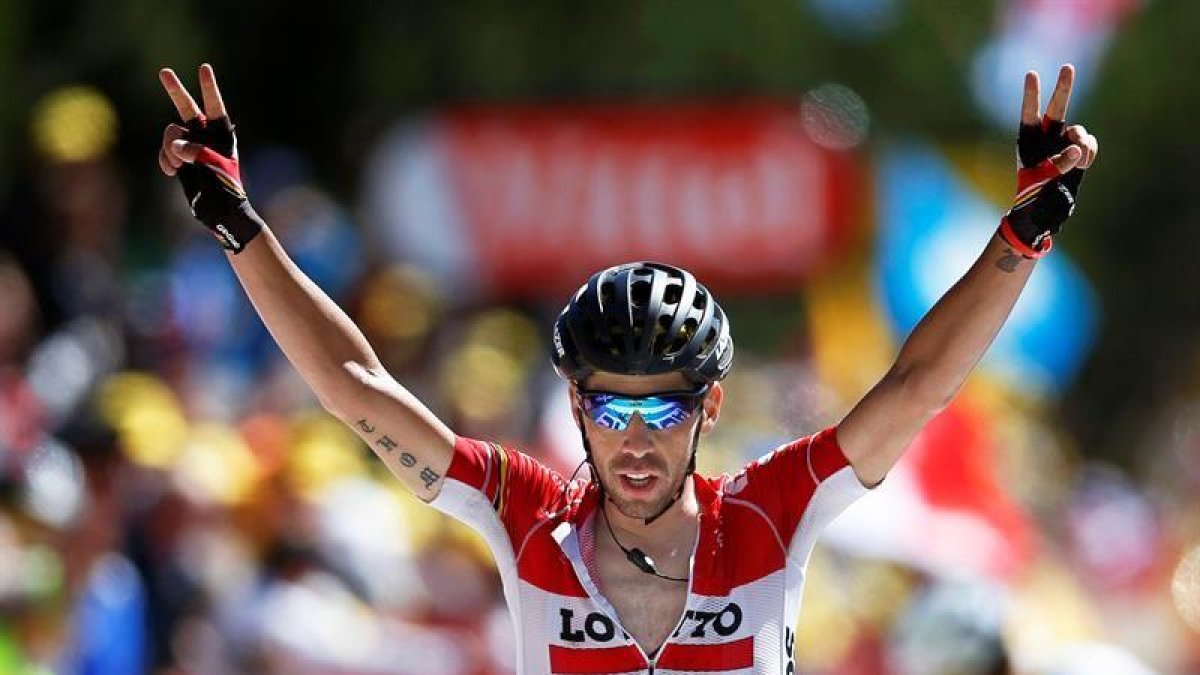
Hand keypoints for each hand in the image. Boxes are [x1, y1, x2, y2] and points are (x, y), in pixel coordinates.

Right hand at [158, 64, 261, 252]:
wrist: (220, 211)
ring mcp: (191, 146)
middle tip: (164, 71)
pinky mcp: (179, 158)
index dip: (209, 87)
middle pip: (188, 108)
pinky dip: (165, 160)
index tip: (204, 68)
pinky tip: (172, 172)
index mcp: (222, 135)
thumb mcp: (214, 167)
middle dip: (175, 90)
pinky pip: (164, 151)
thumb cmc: (225, 189)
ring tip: (180, 166)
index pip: (215, 106)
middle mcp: (206, 136)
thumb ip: (195, 151)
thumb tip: (176, 146)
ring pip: (170, 134)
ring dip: (169, 149)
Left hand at [999, 64, 1099, 258]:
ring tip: (1077, 159)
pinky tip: (1084, 164)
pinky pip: (1089, 144)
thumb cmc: (1033, 197)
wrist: (1044, 214)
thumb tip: (1078, 148)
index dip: (1032, 94)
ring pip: (1078, 130)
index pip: (1029, 114)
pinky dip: (1090, 152)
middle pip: (1056, 109)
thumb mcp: (1042, 181)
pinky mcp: (1078, 154)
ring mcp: (1063, 145)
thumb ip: (1059, 163)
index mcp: (1028, 142)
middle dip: (1063, 88)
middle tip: (1067, 66)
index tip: (1032, 74)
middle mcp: (1046, 139)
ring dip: (1081, 140)